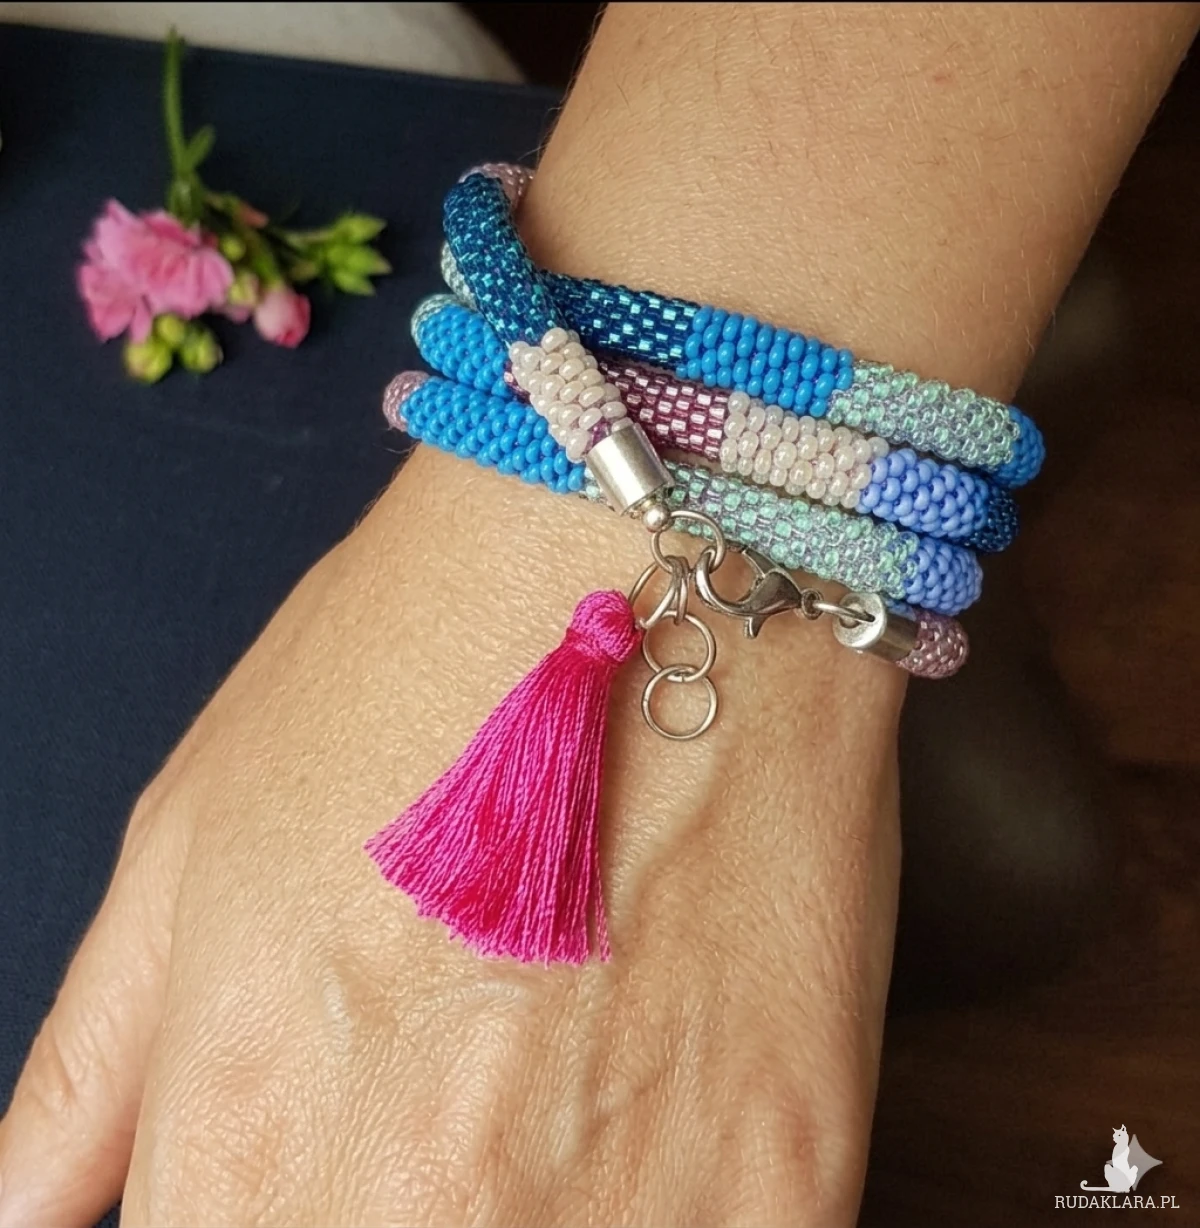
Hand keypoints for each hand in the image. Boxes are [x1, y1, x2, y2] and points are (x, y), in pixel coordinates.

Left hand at [0, 448, 902, 1225]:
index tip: (300, 1164)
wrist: (664, 566)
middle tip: (432, 1110)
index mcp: (251, 1145)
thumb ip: (89, 1073)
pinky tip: (651, 1113)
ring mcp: (633, 1218)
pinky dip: (661, 1213)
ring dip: (533, 1220)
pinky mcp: (789, 1185)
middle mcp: (431, 1216)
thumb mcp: (197, 838)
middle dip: (380, 1210)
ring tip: (543, 1094)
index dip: (255, 1214)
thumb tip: (32, 1210)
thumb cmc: (419, 662)